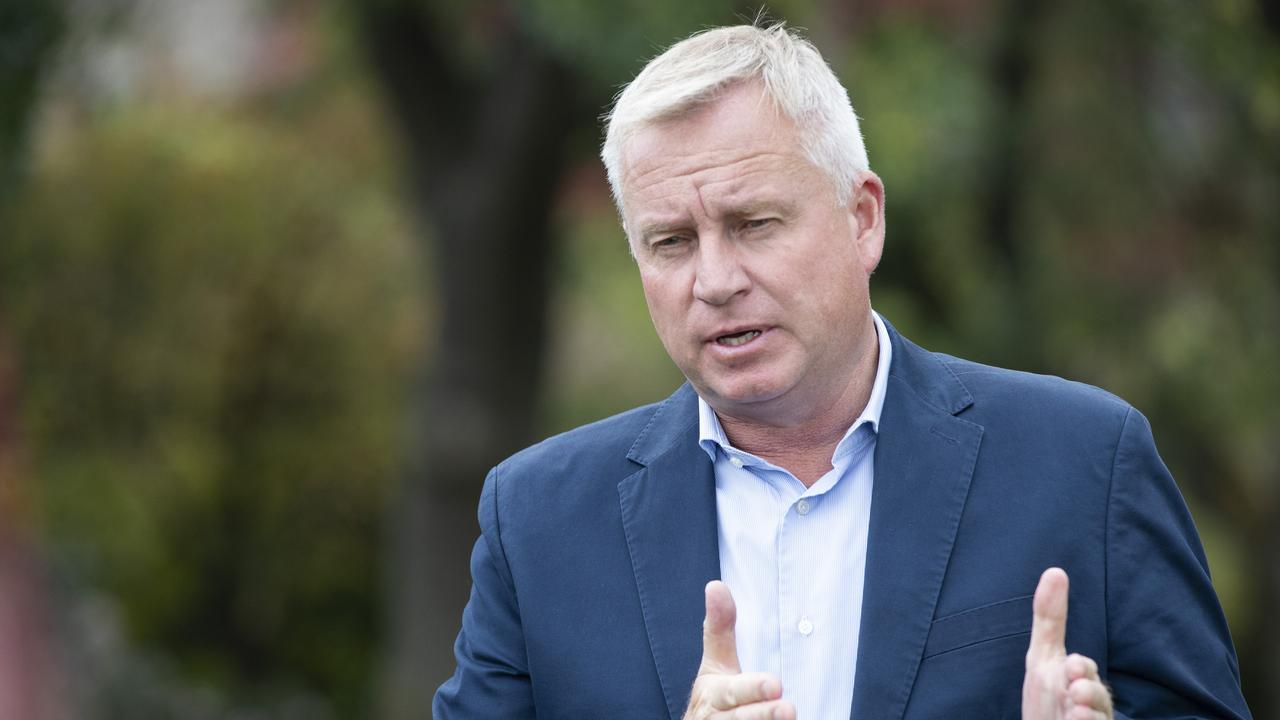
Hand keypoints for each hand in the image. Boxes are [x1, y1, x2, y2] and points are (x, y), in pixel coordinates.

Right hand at [684, 581, 795, 719]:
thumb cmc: (716, 700)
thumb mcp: (715, 664)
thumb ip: (719, 629)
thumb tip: (716, 585)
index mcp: (712, 696)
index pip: (731, 693)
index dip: (751, 690)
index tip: (775, 685)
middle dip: (763, 716)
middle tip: (789, 710)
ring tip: (792, 718)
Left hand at [1023, 568, 1113, 719]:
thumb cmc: (1047, 699)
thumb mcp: (1043, 658)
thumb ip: (1050, 619)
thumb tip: (1056, 571)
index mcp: (1083, 684)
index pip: (1087, 672)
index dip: (1080, 669)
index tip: (1071, 665)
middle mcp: (1093, 707)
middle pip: (1099, 698)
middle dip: (1087, 692)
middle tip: (1074, 689)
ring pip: (1100, 719)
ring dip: (1087, 715)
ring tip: (1073, 711)